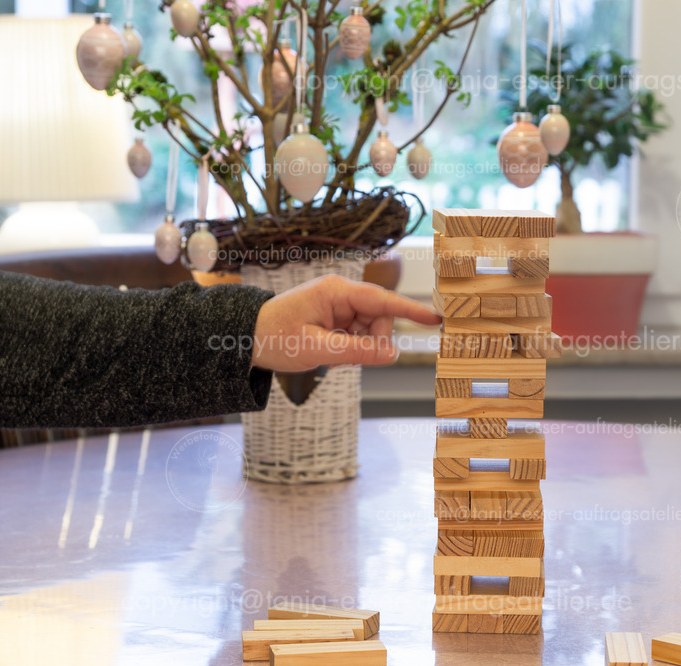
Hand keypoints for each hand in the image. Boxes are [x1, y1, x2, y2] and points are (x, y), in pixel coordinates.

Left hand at [252, 274, 439, 371]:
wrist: (245, 338)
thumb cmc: (274, 337)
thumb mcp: (316, 349)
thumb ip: (357, 351)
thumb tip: (392, 355)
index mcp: (336, 291)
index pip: (383, 300)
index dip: (411, 310)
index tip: (435, 319)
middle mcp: (341, 294)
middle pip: (380, 319)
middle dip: (372, 342)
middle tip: (348, 359)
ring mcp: (339, 306)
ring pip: (370, 330)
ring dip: (359, 348)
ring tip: (331, 355)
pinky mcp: (335, 317)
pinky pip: (358, 335)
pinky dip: (350, 348)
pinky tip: (330, 353)